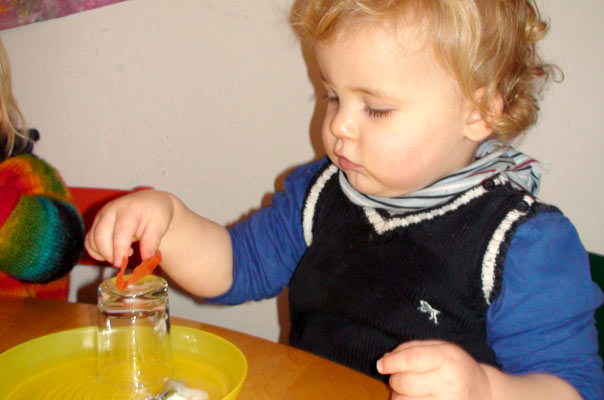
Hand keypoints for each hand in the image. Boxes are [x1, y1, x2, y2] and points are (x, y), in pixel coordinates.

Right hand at [85, 190, 175, 266]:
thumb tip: (147, 259)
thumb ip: (152, 242)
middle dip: (109, 254)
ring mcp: (101, 216)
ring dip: (104, 253)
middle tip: (124, 263)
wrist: (148, 202)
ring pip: (92, 240)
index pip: (120, 231)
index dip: (119, 249)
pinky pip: (89, 242)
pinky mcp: (96, 223)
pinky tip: (114, 253)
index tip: (121, 264)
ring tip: (126, 252)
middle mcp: (111, 211)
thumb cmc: (155, 214)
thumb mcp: (159, 226)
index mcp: (129, 210)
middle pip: (101, 236)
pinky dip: (97, 252)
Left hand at [377, 340, 491, 399]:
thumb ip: (410, 349)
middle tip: (403, 379)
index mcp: (448, 360)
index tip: (381, 365)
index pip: (412, 360)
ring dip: (400, 397)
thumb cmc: (456, 367)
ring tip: (412, 392)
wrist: (483, 392)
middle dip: (395, 380)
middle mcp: (449, 384)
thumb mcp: (440, 348)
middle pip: (404, 383)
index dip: (391, 362)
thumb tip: (384, 361)